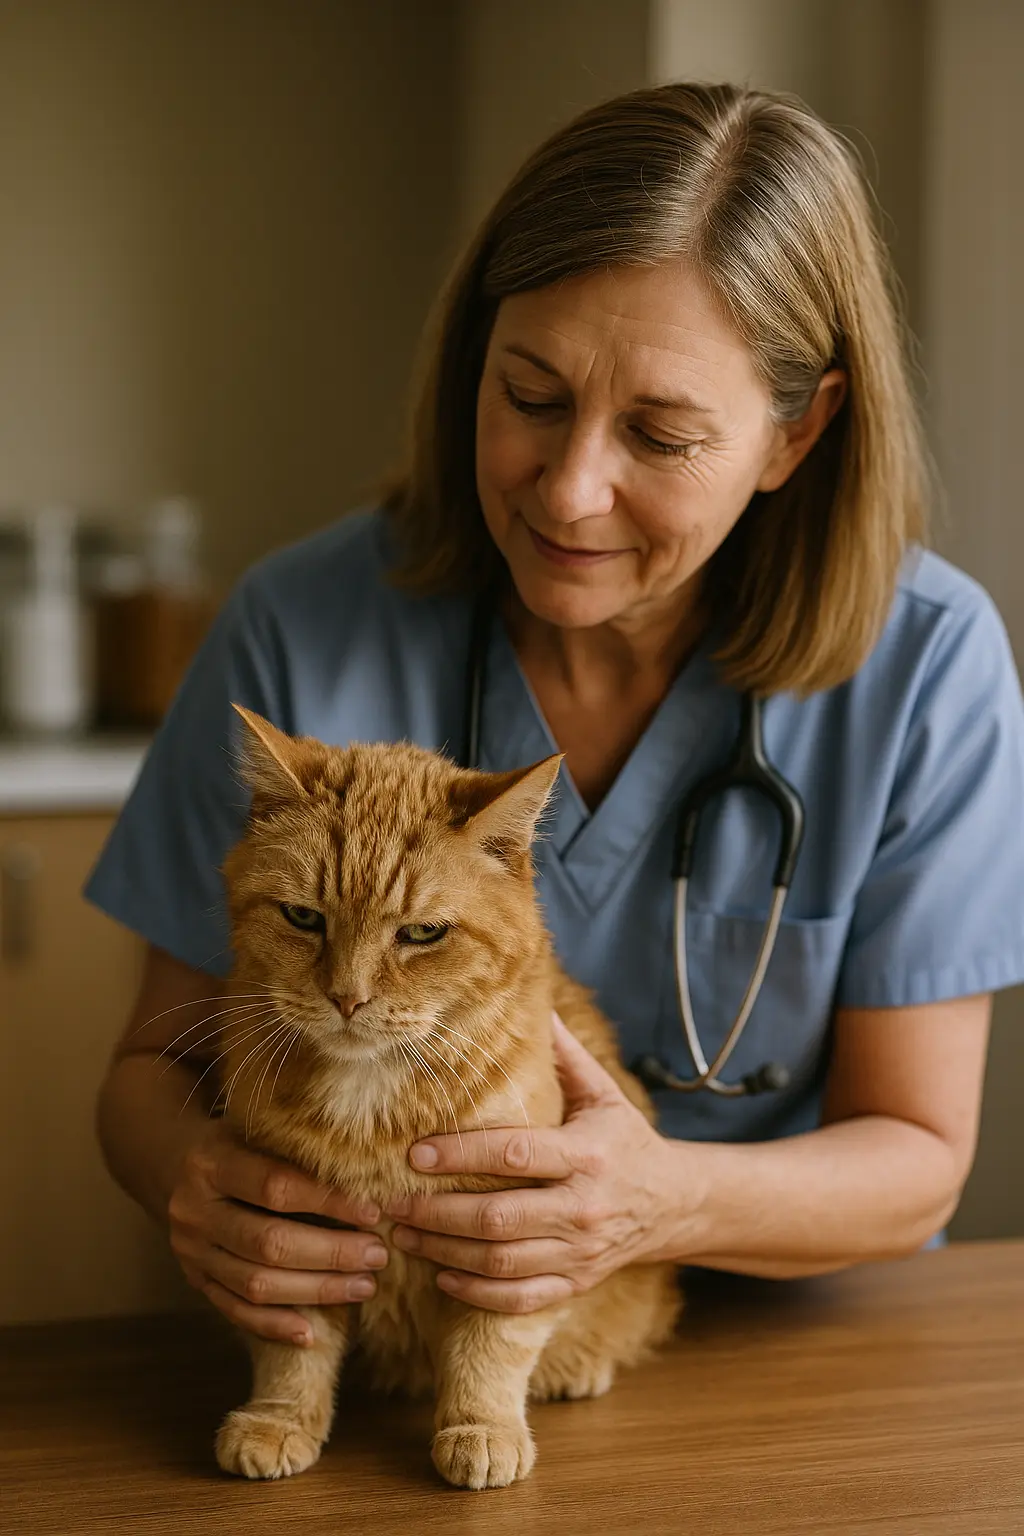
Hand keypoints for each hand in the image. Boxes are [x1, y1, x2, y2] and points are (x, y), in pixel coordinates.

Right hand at [168, 1119, 387, 1344]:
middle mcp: (195, 1211)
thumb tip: (371, 1174)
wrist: (172, 1163)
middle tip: (377, 1255)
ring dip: (315, 1290)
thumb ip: (299, 1150)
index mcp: (212, 1164)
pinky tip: (312, 1333)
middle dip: (331, 1253)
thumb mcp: (259, 1130)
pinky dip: (274, 1326)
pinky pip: (235, 1312)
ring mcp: (191, 1251)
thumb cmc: (238, 1142)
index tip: (373, 1211)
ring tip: (364, 1286)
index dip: (328, 1202)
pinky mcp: (195, 1280)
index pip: (276, 1188)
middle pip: (269, 1243)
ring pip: (255, 1284)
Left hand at [385, 1014, 686, 1312]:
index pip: (515, 1155)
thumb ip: (566, 1056)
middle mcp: (583, 1206)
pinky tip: (443, 1278)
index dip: (462, 1156)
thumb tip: (536, 1004)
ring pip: (501, 1262)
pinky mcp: (577, 1283)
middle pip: (498, 1218)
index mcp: (587, 1154)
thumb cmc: (626, 1142)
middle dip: (436, 1215)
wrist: (675, 1205)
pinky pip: (520, 1299)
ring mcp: (580, 1251)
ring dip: (444, 1253)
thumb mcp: (604, 1094)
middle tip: (390, 1204)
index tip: (415, 1153)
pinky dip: (477, 1294)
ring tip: (402, 1237)